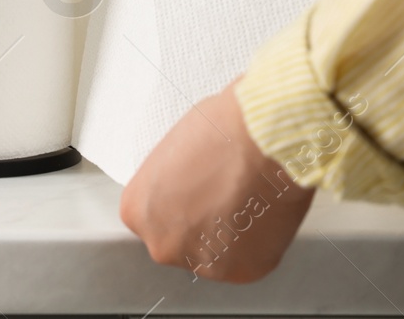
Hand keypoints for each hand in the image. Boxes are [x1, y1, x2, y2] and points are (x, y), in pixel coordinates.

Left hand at [120, 83, 313, 283]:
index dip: (176, 200)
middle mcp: (163, 245)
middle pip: (178, 239)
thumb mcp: (172, 149)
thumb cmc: (220, 130)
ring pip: (213, 253)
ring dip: (226, 236)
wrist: (266, 142)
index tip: (193, 188)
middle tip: (220, 195)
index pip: (150, 216)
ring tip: (244, 200)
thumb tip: (182, 187)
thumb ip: (169, 181)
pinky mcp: (244, 272)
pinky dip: (256, 243)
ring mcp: (203, 263)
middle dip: (197, 223)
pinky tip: (260, 214)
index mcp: (137, 212)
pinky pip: (246, 259)